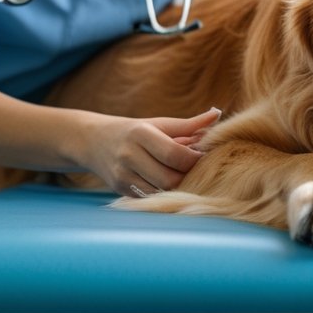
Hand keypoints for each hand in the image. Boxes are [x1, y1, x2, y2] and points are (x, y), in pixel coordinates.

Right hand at [78, 107, 220, 196]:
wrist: (95, 141)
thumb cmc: (136, 131)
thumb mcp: (159, 124)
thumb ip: (189, 124)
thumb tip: (217, 114)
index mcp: (141, 134)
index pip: (174, 154)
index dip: (193, 159)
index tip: (201, 156)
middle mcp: (129, 155)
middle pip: (169, 178)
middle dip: (187, 176)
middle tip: (195, 170)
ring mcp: (122, 175)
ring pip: (160, 192)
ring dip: (176, 187)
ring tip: (182, 176)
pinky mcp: (120, 189)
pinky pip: (150, 198)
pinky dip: (162, 194)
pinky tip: (167, 184)